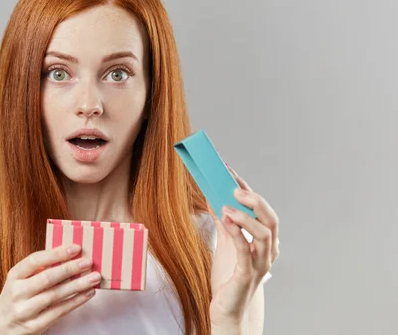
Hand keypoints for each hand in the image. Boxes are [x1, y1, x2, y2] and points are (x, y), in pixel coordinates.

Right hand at [0, 243, 100, 334]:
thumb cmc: (16, 299)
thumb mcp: (20, 281)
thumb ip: (39, 269)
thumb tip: (68, 255)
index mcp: (14, 276)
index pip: (35, 261)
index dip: (56, 253)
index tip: (75, 248)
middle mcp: (17, 293)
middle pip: (46, 278)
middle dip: (70, 269)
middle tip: (88, 262)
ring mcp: (25, 311)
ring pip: (55, 295)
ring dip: (77, 286)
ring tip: (94, 278)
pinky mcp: (34, 326)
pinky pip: (59, 312)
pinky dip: (75, 302)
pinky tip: (87, 293)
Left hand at [209, 167, 279, 327]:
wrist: (227, 310)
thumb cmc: (228, 277)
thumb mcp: (226, 244)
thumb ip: (224, 222)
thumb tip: (213, 197)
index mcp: (265, 241)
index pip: (262, 210)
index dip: (248, 190)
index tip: (231, 174)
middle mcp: (268, 250)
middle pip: (271, 219)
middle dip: (255, 201)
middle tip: (234, 189)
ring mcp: (260, 263)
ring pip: (264, 234)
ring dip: (246, 216)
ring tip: (226, 206)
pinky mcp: (248, 274)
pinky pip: (247, 251)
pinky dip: (237, 233)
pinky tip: (225, 220)